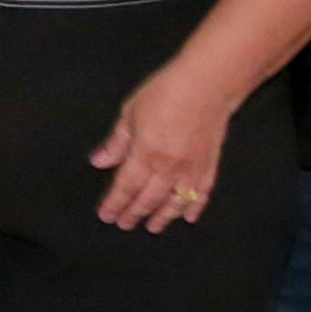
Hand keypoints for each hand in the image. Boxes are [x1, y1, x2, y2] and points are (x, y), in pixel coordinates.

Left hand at [88, 59, 236, 233]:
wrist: (208, 83)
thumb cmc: (166, 91)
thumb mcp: (131, 111)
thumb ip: (117, 141)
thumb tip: (100, 162)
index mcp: (146, 153)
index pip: (126, 186)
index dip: (115, 203)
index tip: (106, 216)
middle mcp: (169, 166)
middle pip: (149, 198)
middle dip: (135, 213)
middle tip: (125, 225)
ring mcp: (192, 168)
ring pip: (175, 202)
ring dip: (163, 217)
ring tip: (153, 227)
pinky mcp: (210, 164)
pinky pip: (202, 193)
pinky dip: (195, 207)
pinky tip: (189, 217)